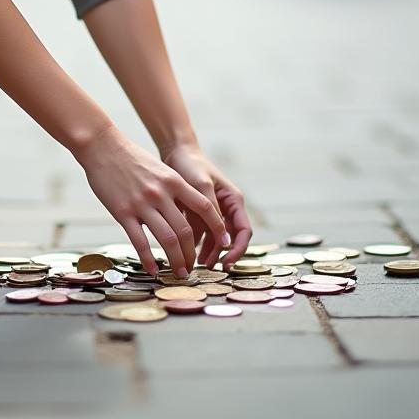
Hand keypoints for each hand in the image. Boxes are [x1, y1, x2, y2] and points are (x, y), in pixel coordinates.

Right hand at [74, 127, 229, 277]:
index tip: (222, 243)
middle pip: (186, 231)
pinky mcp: (122, 212)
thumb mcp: (159, 168)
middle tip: (192, 267)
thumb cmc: (130, 156)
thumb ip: (173, 189)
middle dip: (192, 254)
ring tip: (179, 272)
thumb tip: (185, 213)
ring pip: (167, 239)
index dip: (217, 228)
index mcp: (173, 181)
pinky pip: (140, 242)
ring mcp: (141, 203)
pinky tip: (153, 269)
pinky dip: (149, 259)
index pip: (204, 208)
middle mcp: (161, 193)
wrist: (102, 145)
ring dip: (176, 260)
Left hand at [161, 142, 252, 268]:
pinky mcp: (199, 211)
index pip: (244, 231)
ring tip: (195, 263)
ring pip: (215, 237)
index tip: (227, 264)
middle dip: (220, 254)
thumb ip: (212, 212)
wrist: (174, 150)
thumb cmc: (191, 165)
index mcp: (234, 200)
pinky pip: (202, 231)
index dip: (238, 250)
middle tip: (207, 268)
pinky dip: (196, 242)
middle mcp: (227, 207)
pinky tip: (186, 250)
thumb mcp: (202, 186)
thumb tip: (225, 242)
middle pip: (229, 238)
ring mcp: (213, 210)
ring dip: (208, 251)